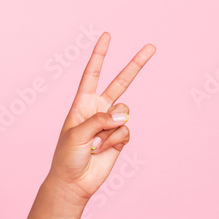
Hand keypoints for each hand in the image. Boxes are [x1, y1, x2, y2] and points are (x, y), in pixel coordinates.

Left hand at [46, 31, 155, 204]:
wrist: (74, 181)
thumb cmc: (67, 156)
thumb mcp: (77, 134)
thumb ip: (100, 120)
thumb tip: (123, 113)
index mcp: (82, 103)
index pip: (92, 74)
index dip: (100, 55)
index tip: (107, 36)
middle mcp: (98, 109)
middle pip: (120, 83)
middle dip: (135, 65)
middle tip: (151, 47)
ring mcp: (110, 123)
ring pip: (125, 114)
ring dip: (112, 128)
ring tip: (97, 142)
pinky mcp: (120, 137)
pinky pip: (127, 131)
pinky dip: (117, 140)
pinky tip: (105, 150)